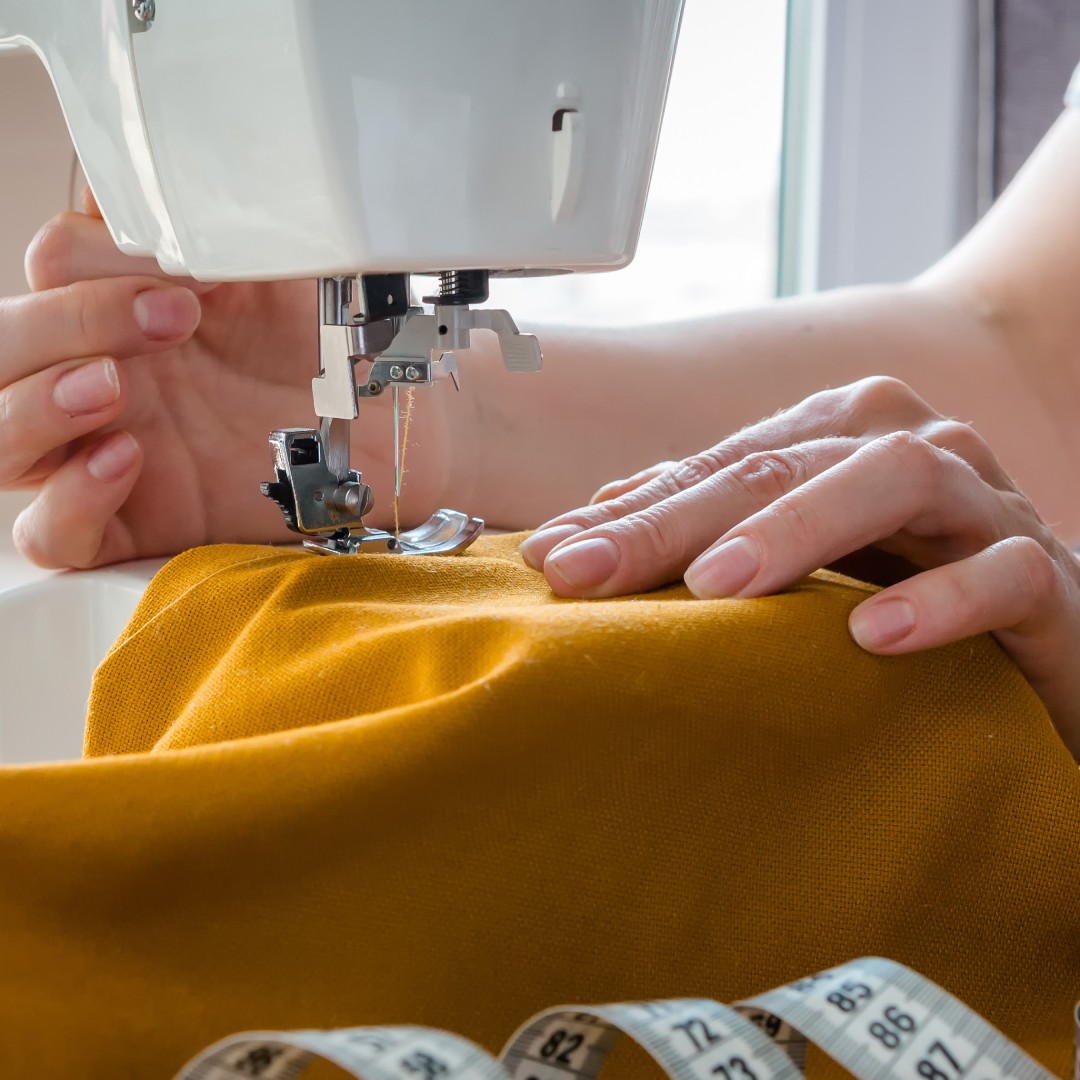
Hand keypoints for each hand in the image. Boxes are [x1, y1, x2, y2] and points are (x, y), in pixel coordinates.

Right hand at [2, 197, 445, 567]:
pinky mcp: (133, 525)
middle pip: (1, 350)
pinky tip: (125, 461)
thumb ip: (210, 232)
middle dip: (62, 324)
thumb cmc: (326, 355)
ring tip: (114, 387)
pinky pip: (50, 532)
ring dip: (38, 403)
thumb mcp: (279, 276)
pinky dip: (69, 499)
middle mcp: (104, 380)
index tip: (188, 276)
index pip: (48, 269)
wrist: (386, 430)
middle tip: (169, 321)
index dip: (94, 263)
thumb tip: (149, 191)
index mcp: (124, 311)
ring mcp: (107, 454)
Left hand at [520, 377, 1079, 755]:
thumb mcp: (802, 564)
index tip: (550, 559)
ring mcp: (985, 503)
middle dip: (676, 520)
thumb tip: (588, 527)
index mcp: (841, 440)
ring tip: (718, 588)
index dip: (632, 512)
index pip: (720, 467)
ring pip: (893, 480)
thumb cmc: (911, 595)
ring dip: (797, 529)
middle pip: (779, 465)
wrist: (1055, 643)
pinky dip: (940, 599)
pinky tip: (873, 637)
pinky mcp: (1050, 577)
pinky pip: (1002, 571)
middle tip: (587, 574)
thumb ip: (713, 533)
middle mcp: (910, 448)